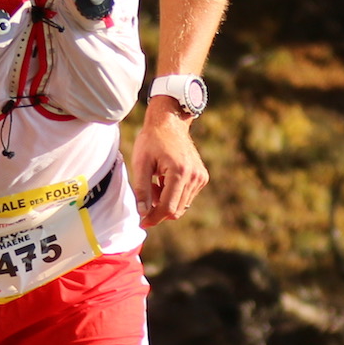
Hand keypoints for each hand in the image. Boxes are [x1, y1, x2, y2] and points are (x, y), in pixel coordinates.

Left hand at [129, 101, 206, 225]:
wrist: (170, 122)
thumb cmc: (152, 140)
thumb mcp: (141, 163)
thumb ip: (141, 189)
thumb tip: (143, 213)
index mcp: (179, 172)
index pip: (168, 207)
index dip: (154, 217)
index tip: (142, 222)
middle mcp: (194, 176)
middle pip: (176, 210)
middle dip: (158, 208)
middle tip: (147, 192)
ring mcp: (200, 177)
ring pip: (181, 205)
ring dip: (166, 201)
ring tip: (156, 182)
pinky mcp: (202, 177)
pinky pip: (186, 197)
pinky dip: (174, 195)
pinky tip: (165, 179)